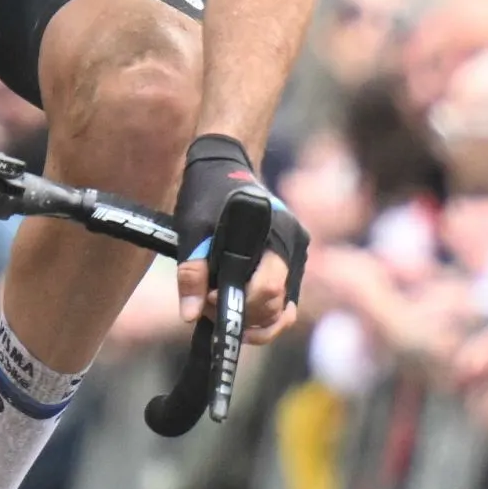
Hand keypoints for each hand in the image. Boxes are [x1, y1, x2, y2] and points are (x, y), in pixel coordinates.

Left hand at [171, 133, 308, 336]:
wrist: (223, 168)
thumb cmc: (208, 194)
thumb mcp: (192, 230)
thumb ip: (192, 272)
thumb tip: (190, 314)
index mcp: (275, 232)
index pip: (268, 288)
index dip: (238, 304)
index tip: (209, 298)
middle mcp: (294, 245)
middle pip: (277, 303)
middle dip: (243, 314)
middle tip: (207, 305)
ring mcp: (297, 255)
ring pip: (283, 308)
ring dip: (254, 320)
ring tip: (220, 310)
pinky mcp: (293, 263)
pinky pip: (284, 300)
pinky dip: (264, 313)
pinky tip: (239, 312)